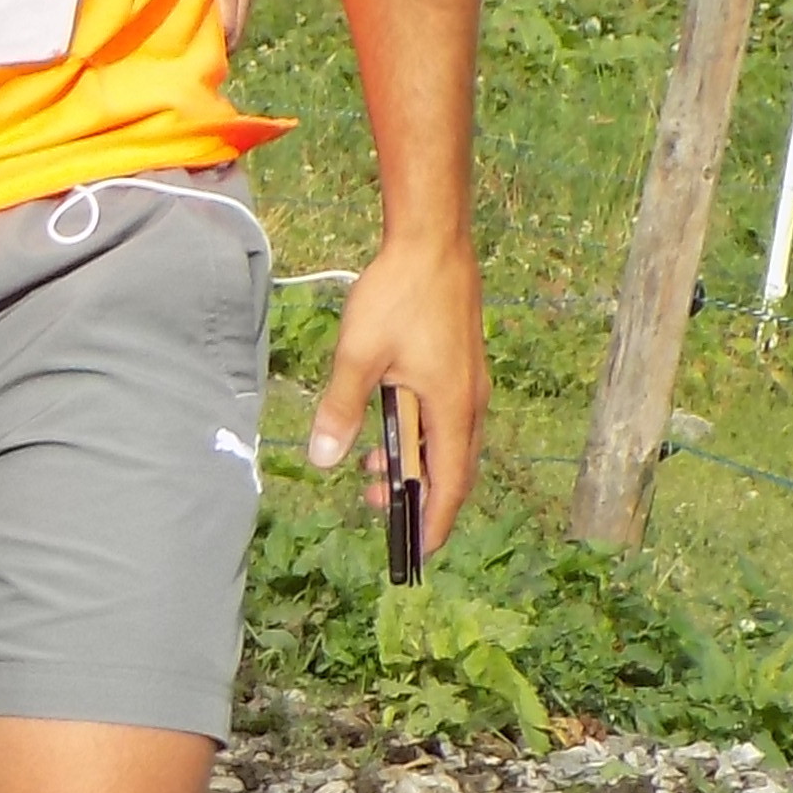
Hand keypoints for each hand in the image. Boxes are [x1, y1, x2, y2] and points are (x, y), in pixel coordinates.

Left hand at [306, 230, 487, 552]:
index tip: (417, 551)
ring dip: (413, 461)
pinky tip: (387, 423)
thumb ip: (341, 410)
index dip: (433, 521)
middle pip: (451, 469)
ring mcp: (468, 382)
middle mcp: (469, 402)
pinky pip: (443, 416)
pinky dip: (418, 433)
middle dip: (417, 495)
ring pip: (445, 441)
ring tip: (371, 467)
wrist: (431, 241)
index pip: (448, 484)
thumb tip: (323, 459)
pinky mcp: (459, 365)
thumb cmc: (398, 295)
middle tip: (376, 505)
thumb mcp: (358, 356)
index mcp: (451, 409)